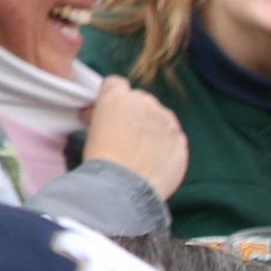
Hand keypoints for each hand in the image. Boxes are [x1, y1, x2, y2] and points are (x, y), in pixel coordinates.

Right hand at [80, 79, 186, 195]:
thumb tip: (97, 115)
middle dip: (134, 113)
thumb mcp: (89, 131)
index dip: (111, 98)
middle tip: (124, 135)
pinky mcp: (180, 140)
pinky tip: (155, 160)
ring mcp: (167, 121)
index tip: (108, 112)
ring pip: (160, 116)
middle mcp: (145, 103)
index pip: (115, 84)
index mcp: (118, 96)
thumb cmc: (101, 160)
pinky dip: (166, 144)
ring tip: (142, 151)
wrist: (125, 187)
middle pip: (140, 99)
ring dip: (153, 127)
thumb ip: (99, 116)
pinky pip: (174, 136)